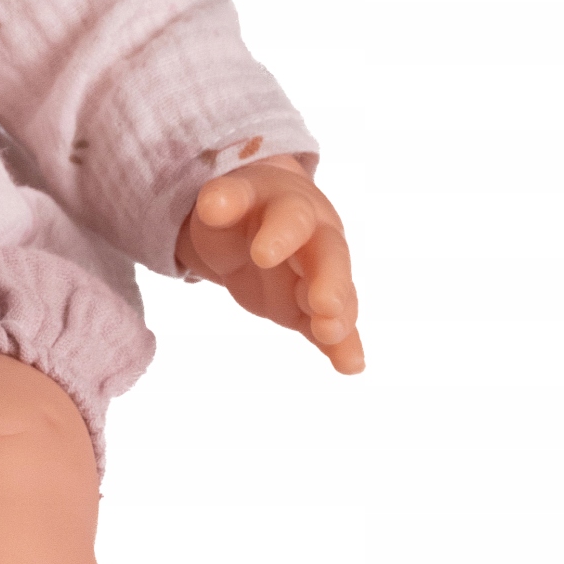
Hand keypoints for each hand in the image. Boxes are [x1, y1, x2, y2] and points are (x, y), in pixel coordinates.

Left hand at [175, 154, 364, 374]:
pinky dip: (341, 346)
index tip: (262, 255)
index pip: (291, 217)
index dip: (279, 235)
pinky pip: (331, 327)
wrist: (254, 220)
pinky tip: (350, 365)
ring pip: (337, 295)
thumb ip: (223, 200)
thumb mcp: (228, 197)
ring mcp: (319, 276)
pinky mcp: (312, 308)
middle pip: (329, 257)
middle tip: (325, 304)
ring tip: (332, 334)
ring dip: (339, 316)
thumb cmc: (243, 206)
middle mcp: (316, 240)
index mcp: (293, 206)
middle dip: (329, 280)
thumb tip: (212, 206)